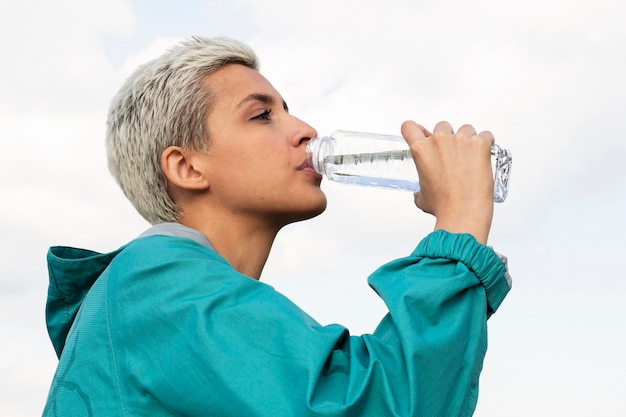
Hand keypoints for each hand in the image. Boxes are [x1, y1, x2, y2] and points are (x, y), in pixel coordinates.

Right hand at [401, 120, 494, 243]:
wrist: (463, 213)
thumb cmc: (443, 207)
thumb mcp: (422, 198)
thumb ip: (419, 190)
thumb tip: (420, 194)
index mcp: (421, 150)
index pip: (410, 127)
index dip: (416, 130)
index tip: (422, 133)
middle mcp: (439, 140)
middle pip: (442, 126)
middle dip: (448, 138)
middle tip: (454, 156)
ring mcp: (461, 140)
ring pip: (465, 129)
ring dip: (468, 140)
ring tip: (471, 160)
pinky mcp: (480, 144)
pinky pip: (486, 135)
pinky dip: (487, 144)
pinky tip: (484, 158)